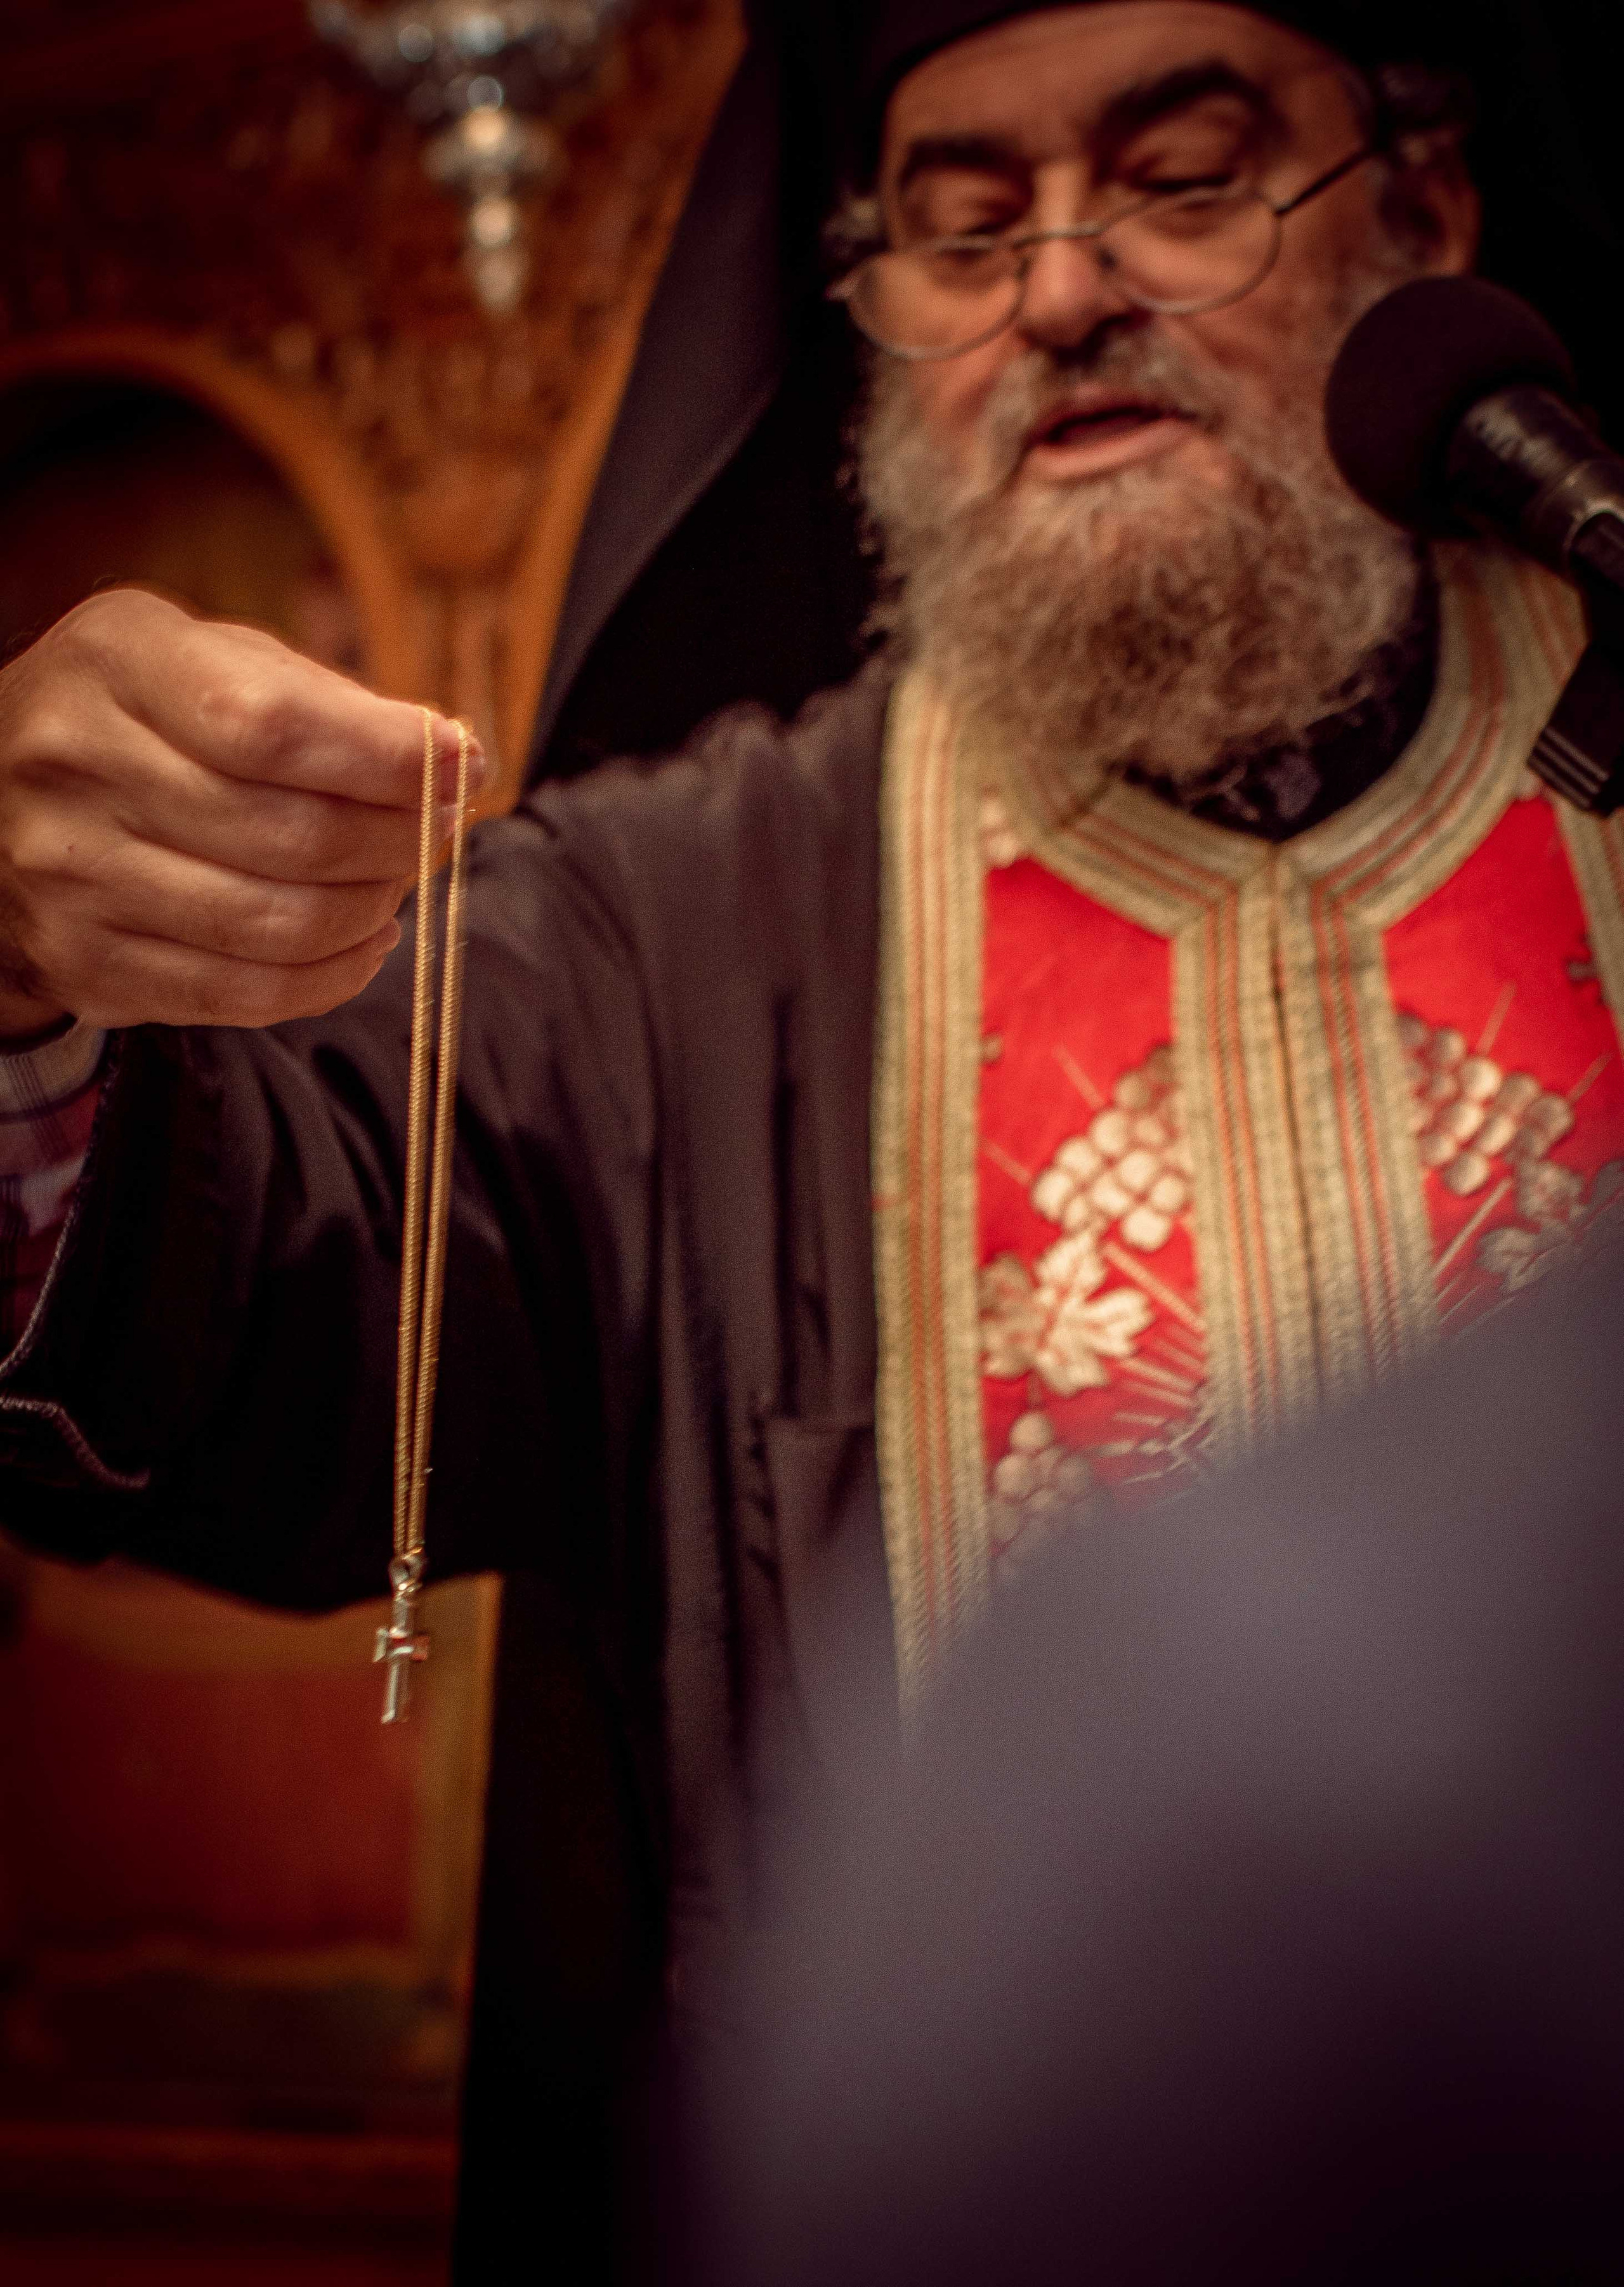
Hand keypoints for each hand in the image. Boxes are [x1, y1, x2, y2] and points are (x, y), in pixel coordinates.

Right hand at [0, 590, 482, 1036]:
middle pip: (293, 838)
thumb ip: (330, 703)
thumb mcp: (215, 662)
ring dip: (373, 912)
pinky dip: (334, 975)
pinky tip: (362, 939)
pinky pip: (246, 994)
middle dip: (400, 842)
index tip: (462, 764)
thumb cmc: (150, 718)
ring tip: (396, 883)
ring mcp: (72, 878)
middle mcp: (76, 768)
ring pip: (278, 927)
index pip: (272, 726)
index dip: (388, 760)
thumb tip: (457, 761)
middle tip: (435, 830)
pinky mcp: (89, 965)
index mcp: (115, 664)